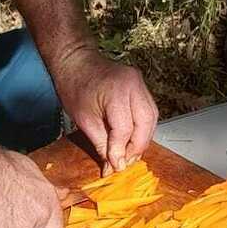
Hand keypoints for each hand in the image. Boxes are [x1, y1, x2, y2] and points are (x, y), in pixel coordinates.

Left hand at [53, 44, 158, 172]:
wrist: (75, 61)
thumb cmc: (74, 86)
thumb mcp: (83, 120)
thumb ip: (101, 144)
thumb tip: (112, 165)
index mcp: (117, 91)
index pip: (125, 129)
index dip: (121, 151)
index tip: (115, 166)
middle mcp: (134, 84)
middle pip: (145, 123)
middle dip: (137, 147)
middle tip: (125, 162)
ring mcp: (140, 83)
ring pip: (152, 118)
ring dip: (142, 139)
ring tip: (128, 153)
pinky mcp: (141, 86)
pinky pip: (149, 111)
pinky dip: (143, 127)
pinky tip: (132, 138)